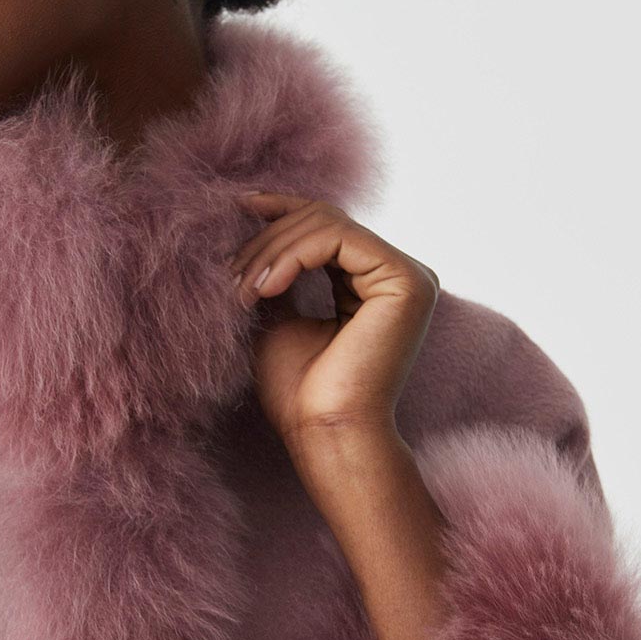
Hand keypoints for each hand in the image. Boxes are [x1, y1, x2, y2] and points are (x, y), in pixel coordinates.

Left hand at [228, 191, 439, 452]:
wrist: (324, 433)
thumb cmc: (300, 391)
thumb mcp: (279, 316)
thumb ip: (280, 271)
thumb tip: (253, 220)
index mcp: (376, 281)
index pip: (327, 224)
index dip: (282, 208)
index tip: (239, 206)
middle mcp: (399, 274)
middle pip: (323, 218)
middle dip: (267, 239)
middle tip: (231, 280)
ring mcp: (409, 276)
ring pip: (327, 223)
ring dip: (272, 250)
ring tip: (243, 291)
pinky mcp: (406, 281)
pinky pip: (338, 237)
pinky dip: (293, 255)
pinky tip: (267, 288)